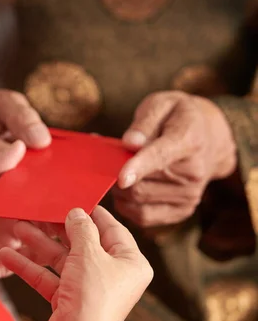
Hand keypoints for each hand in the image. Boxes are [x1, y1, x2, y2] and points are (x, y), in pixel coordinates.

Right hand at [0, 207, 152, 320]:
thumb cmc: (92, 297)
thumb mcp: (88, 254)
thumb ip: (81, 229)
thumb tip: (77, 213)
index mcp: (131, 263)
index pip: (112, 229)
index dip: (92, 213)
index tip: (74, 199)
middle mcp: (114, 275)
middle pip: (84, 243)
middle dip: (57, 229)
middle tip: (39, 212)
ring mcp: (91, 289)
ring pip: (64, 260)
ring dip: (40, 245)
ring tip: (18, 227)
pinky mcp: (71, 301)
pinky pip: (51, 278)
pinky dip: (31, 268)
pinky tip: (7, 256)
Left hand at [115, 91, 236, 226]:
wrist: (209, 138)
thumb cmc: (177, 117)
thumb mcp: (162, 105)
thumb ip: (144, 123)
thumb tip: (130, 143)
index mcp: (189, 140)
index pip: (161, 156)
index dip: (139, 168)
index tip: (121, 178)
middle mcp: (194, 172)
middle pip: (142, 183)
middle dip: (117, 175)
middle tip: (111, 161)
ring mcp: (190, 195)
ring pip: (138, 200)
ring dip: (121, 189)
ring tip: (123, 171)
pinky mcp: (182, 211)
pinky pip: (143, 216)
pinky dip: (127, 204)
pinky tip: (128, 188)